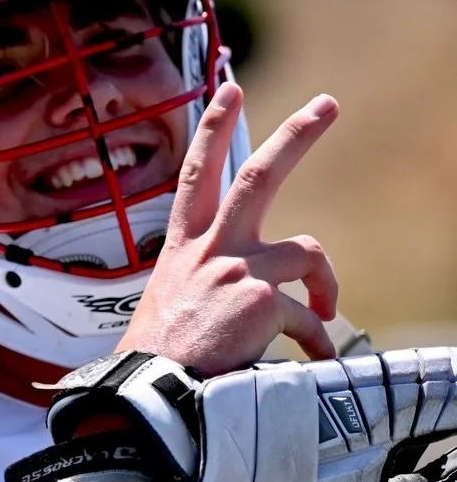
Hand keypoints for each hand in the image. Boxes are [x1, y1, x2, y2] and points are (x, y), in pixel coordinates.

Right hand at [118, 83, 338, 375]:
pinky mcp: (262, 301)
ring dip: (326, 280)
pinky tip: (313, 356)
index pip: (196, 176)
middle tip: (327, 103)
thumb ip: (208, 287)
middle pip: (258, 176)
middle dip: (297, 135)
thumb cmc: (159, 359)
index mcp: (183, 248)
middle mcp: (210, 250)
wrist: (152, 390)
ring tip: (329, 306)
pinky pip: (310, 318)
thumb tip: (249, 297)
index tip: (229, 91)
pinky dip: (316, 339)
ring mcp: (237, 270)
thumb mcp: (172, 306)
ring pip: (308, 250)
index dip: (212, 129)